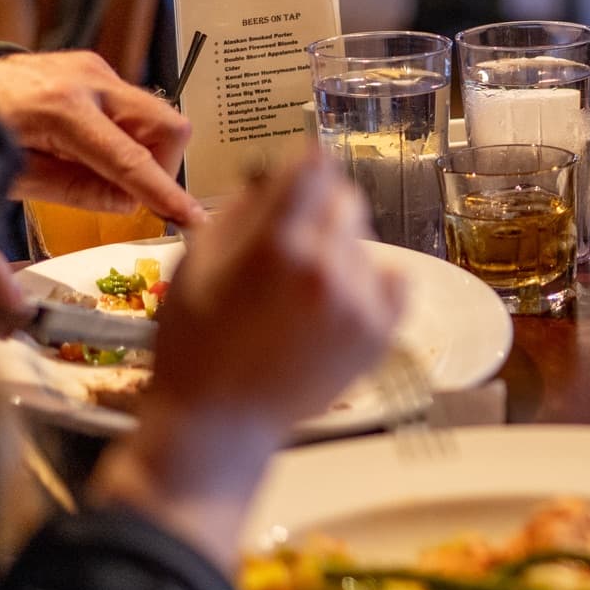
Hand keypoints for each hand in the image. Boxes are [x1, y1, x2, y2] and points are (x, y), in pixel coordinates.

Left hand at [0, 51, 206, 225]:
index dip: (164, 192)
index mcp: (62, 110)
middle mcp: (88, 81)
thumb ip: (75, 191)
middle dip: (162, 164)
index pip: (130, 159)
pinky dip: (126, 133)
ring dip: (144, 149)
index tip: (195, 218)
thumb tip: (127, 202)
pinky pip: (134, 106)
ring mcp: (95, 68)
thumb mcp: (15, 177)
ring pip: (157, 115)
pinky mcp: (95, 66)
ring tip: (98, 165)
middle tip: (129, 189)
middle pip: (166, 124)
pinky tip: (89, 144)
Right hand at [91, 155, 404, 564]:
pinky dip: (371, 283)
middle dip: (320, 211)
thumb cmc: (195, 344)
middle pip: (346, 198)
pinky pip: (394, 279)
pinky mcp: (380, 332)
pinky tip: (335, 304)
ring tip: (300, 293)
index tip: (296, 183)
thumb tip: (277, 173)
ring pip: (365, 242)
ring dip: (339, 252)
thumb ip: (242, 209)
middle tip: (291, 246)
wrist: (220, 422)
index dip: (303, 171)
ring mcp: (359, 301)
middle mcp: (326, 266)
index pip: (315, 166)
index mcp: (275, 244)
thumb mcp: (196, 261)